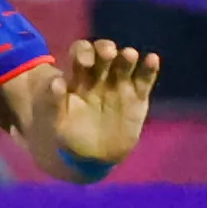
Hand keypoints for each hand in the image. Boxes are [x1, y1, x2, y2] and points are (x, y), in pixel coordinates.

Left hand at [49, 38, 158, 168]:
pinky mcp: (137, 97)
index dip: (83, 52)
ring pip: (125, 63)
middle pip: (104, 53)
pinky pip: (144, 79)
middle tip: (108, 53)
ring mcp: (120, 84)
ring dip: (127, 56)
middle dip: (105, 49)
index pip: (81, 52)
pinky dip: (149, 68)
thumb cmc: (69, 135)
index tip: (85, 62)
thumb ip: (54, 102)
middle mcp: (101, 74)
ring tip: (129, 55)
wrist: (92, 157)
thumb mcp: (56, 121)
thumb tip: (55, 81)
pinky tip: (153, 59)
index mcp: (79, 76)